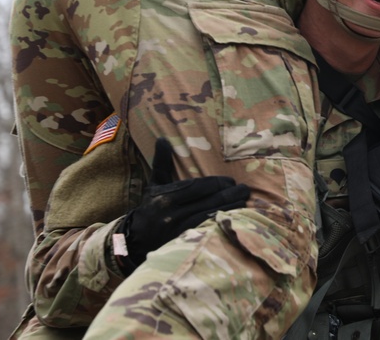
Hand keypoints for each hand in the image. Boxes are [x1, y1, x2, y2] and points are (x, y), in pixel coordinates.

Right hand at [116, 137, 249, 273]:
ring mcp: (180, 229)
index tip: (231, 181)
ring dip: (233, 207)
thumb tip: (163, 139)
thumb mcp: (154, 185)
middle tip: (244, 189)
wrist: (134, 241)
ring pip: (213, 215)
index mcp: (166, 196)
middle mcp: (173, 213)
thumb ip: (162, 163)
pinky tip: (236, 216)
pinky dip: (224, 221)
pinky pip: (210, 229)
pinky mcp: (185, 242)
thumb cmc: (150, 208)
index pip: (200, 186)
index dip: (219, 183)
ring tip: (245, 200)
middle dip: (231, 193)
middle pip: (210, 200)